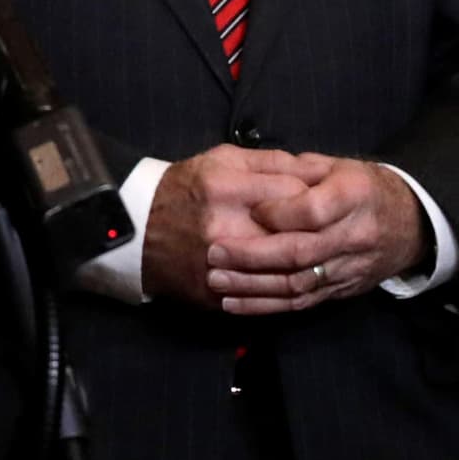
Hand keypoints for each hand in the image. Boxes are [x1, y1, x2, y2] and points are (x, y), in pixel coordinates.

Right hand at [139, 146, 310, 308]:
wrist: (134, 231)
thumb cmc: (185, 188)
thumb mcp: (223, 161)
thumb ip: (272, 162)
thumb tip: (318, 172)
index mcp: (227, 189)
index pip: (297, 196)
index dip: (318, 198)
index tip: (322, 200)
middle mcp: (224, 229)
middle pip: (297, 237)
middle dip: (318, 234)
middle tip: (324, 230)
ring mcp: (220, 267)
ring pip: (286, 274)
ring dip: (306, 266)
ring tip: (312, 255)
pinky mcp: (216, 295)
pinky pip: (264, 299)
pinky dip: (283, 290)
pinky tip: (290, 278)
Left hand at [206, 153, 422, 313]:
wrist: (411, 224)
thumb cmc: (363, 188)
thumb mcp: (337, 166)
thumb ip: (297, 169)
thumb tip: (254, 175)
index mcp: (354, 196)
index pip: (313, 211)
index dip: (277, 213)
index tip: (248, 210)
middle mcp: (355, 236)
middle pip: (301, 251)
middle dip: (253, 255)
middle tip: (214, 252)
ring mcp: (349, 268)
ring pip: (299, 283)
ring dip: (254, 286)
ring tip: (216, 280)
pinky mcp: (341, 290)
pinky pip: (302, 302)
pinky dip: (266, 305)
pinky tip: (235, 302)